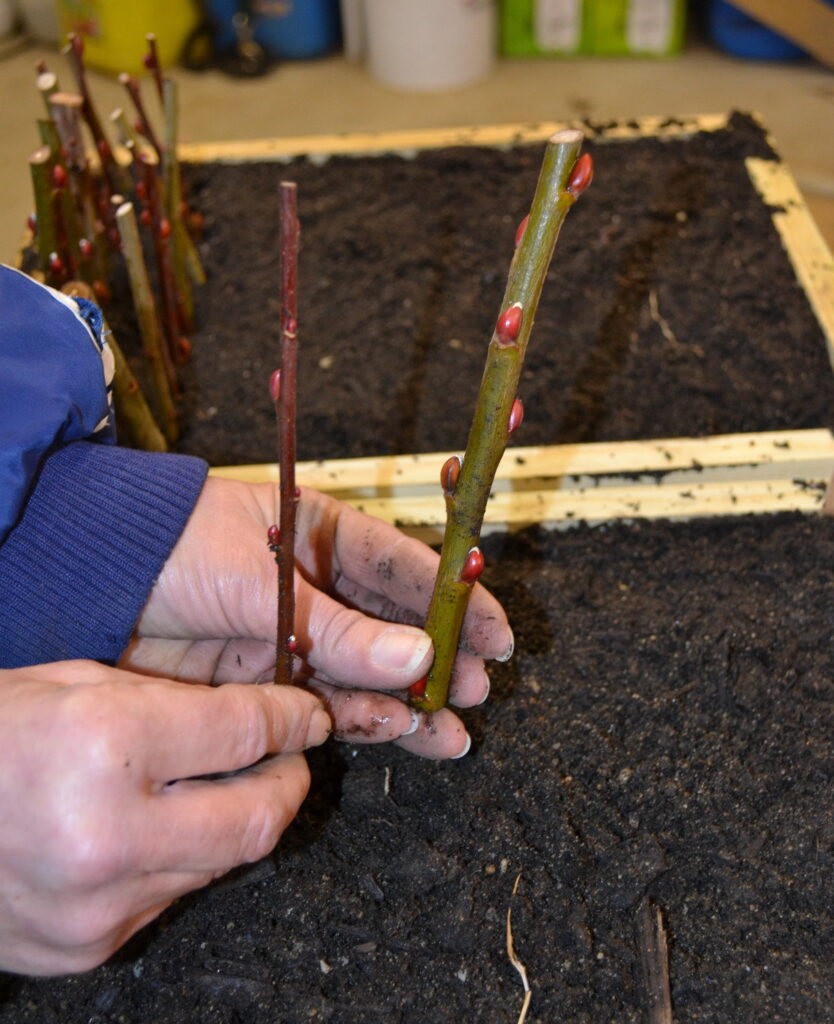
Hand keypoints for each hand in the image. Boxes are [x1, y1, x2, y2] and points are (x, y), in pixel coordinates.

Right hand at [0, 660, 328, 974]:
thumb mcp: (78, 683)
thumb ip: (173, 705)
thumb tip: (259, 722)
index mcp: (104, 745)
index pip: (245, 734)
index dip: (291, 719)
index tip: (305, 714)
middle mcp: (106, 834)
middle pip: (256, 817)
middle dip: (289, 781)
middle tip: (290, 757)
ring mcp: (97, 904)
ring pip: (222, 863)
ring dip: (240, 821)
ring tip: (227, 788)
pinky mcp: (87, 947)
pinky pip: (171, 896)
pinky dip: (184, 859)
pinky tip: (160, 830)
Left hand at [126, 480, 512, 758]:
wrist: (91, 577)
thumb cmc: (174, 545)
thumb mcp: (261, 581)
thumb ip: (338, 628)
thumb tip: (417, 657)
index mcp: (322, 535)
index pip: (405, 569)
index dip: (455, 602)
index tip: (495, 637)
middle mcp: (317, 587)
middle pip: (394, 628)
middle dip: (438, 662)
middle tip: (474, 693)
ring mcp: (293, 635)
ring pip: (366, 673)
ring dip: (408, 703)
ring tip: (451, 735)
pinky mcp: (265, 678)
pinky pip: (326, 701)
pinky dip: (360, 720)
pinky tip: (396, 733)